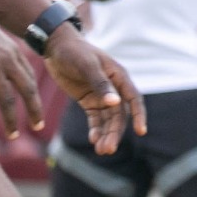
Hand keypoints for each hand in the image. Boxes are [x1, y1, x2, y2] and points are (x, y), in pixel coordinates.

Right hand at [0, 8, 43, 138]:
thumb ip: (4, 55)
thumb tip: (6, 70)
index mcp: (14, 53)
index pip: (29, 79)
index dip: (34, 97)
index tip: (37, 110)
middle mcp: (7, 61)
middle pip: (27, 91)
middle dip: (35, 111)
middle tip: (38, 127)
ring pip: (7, 100)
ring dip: (11, 120)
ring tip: (13, 135)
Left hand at [44, 29, 147, 155]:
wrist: (56, 46)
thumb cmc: (74, 51)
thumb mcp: (86, 66)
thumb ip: (100, 84)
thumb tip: (115, 103)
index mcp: (119, 77)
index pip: (133, 99)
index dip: (138, 115)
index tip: (141, 131)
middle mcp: (114, 88)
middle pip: (119, 115)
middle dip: (115, 133)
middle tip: (108, 149)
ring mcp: (102, 96)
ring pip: (108, 120)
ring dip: (106, 134)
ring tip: (101, 150)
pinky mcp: (89, 101)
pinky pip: (96, 119)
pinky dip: (96, 130)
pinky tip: (93, 140)